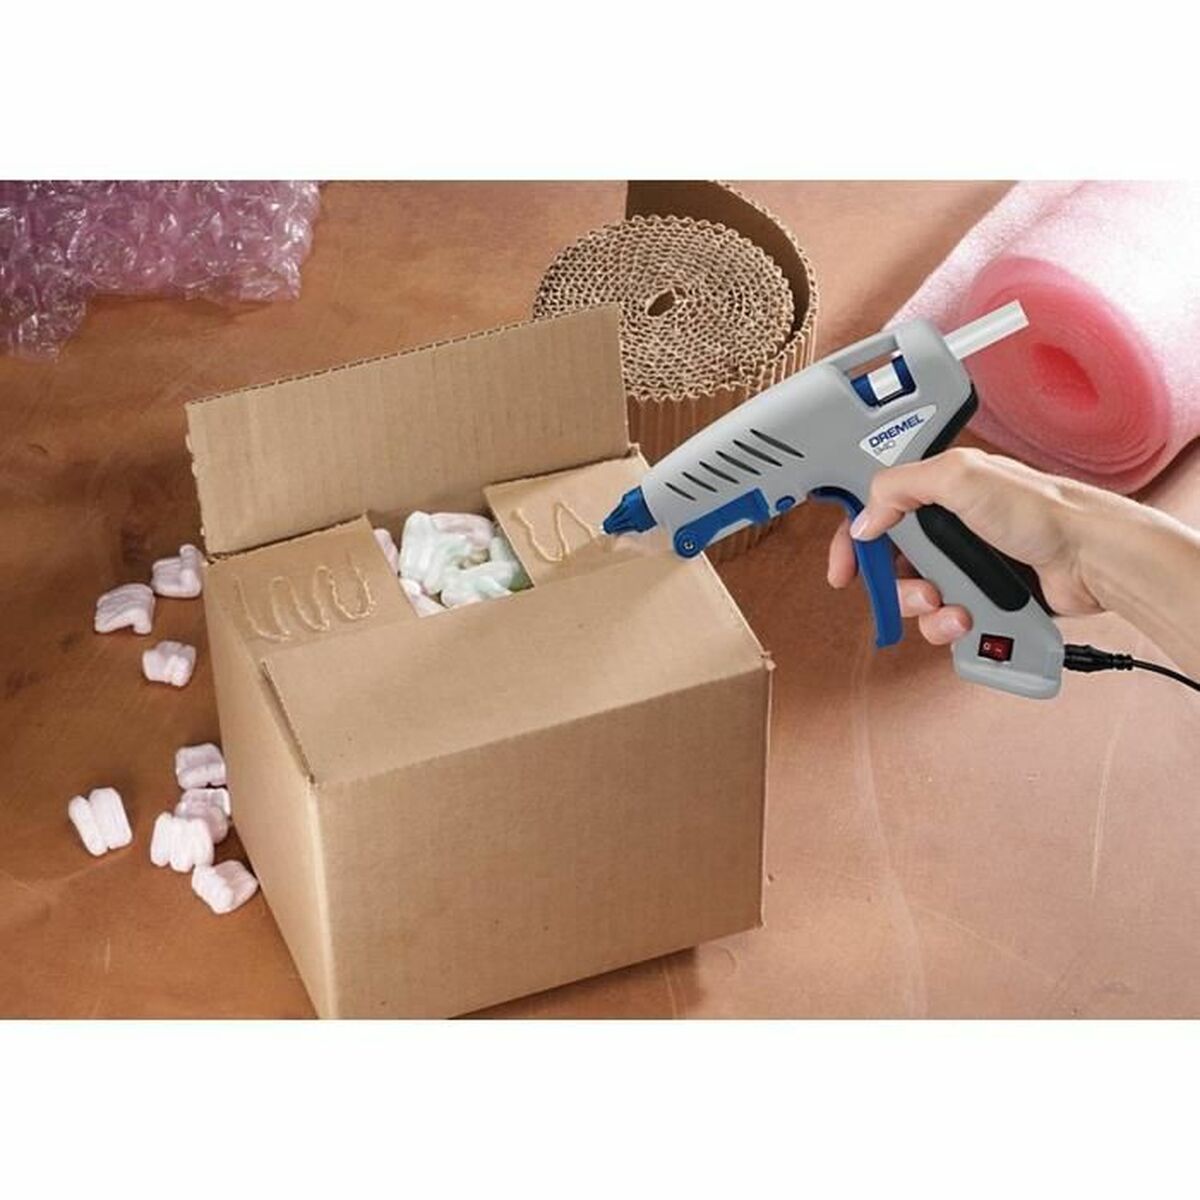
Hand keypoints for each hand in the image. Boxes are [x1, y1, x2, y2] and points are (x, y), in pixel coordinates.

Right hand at [826, 448, 1106, 645]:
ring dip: (928, 612)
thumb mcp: (960, 477)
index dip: (855, 543)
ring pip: (919, 602)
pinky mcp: (984, 600)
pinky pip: (947, 625)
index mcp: (939, 492)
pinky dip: (953, 628)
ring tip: (956, 609)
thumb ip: (899, 487)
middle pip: (893, 568)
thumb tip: (865, 521)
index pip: (877, 515)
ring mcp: (967, 567)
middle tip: (920, 591)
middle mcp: (950, 530)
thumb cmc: (1042, 510)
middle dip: (897, 587)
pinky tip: (972, 620)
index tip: (844, 571)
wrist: (1091, 558)